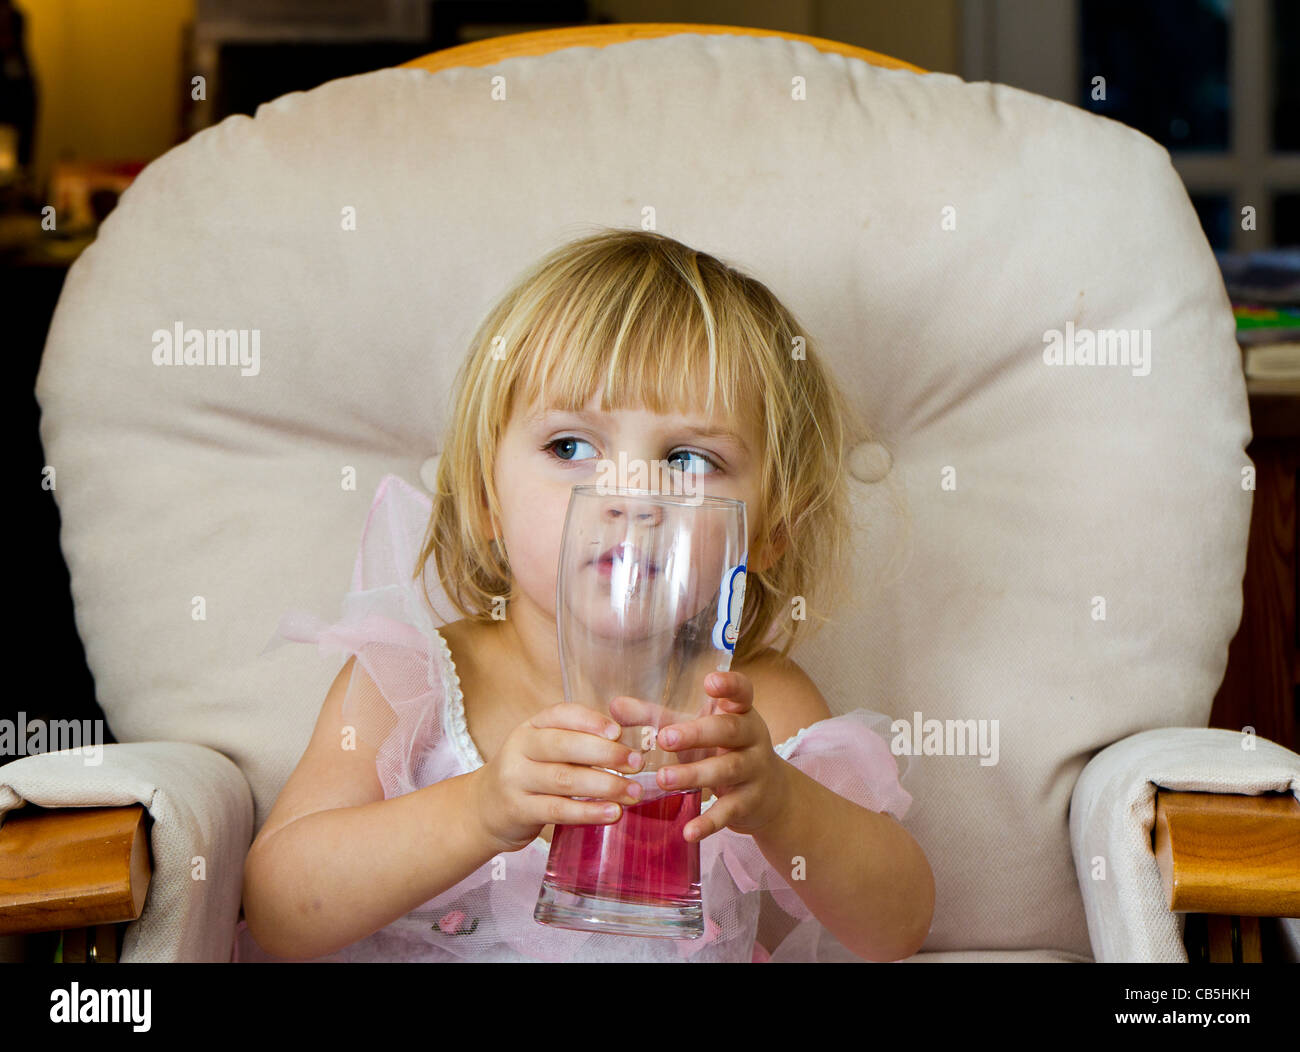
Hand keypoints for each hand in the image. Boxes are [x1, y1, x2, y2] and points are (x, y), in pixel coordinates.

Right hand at [468, 703, 646, 852]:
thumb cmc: (529, 775)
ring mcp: (516, 779)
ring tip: (633, 792)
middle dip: (605, 753)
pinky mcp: (518, 810)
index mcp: (531, 727)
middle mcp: (520, 748)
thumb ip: (577, 743)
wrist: (484, 809)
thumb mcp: (544, 750)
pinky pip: (558, 810)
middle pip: (564, 745)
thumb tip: (627, 744)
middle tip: (636, 763)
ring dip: (604, 785)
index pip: (561, 714)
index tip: (619, 731)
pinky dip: (588, 812)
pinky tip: (612, 813)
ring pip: (564, 779)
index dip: (590, 721)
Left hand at [653, 670, 790, 841]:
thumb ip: (657, 717)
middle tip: (664, 738)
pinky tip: (688, 831)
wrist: (770, 794)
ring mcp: (754, 770)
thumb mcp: (696, 729)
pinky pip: (729, 811)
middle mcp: (752, 738)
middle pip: (730, 730)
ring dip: (695, 774)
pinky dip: (709, 822)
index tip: (709, 681)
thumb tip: (614, 705)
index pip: (742, 691)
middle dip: (698, 733)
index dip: (729, 685)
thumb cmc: (722, 750)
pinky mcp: (750, 802)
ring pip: (727, 769)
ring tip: (662, 779)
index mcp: (740, 712)